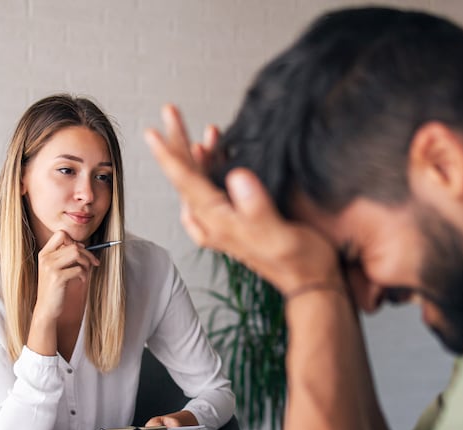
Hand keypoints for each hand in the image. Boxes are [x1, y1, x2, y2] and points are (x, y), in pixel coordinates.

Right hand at [33, 230, 99, 320]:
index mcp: (44, 253)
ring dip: (87, 263)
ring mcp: (50, 267)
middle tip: (93, 263)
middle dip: (88, 254)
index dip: (74, 240)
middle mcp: (46, 258)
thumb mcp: (55, 269)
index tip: (81, 251)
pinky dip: (84, 275)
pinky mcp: (57, 277)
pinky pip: (79, 269)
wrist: (46, 308)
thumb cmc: (54, 288)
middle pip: (74, 245)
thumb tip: (83, 246)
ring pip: (77, 254)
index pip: (61, 234)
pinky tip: (81, 281)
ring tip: (85, 273)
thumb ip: (64, 256)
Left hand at [144, 104, 341, 294]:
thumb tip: (237, 176)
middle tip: (170, 111)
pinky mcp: (234, 219)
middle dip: (178, 142)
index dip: (169, 155)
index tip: (152, 131)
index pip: (186, 183)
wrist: (310, 284)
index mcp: (219, 222)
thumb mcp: (279, 235)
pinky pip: (212, 187)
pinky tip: (216, 150)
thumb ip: (257, 208)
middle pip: (186, 177)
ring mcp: (222, 221)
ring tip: (202, 127)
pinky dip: (212, 164)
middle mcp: (214, 222)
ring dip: (196, 151)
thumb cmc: (299, 262)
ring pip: (198, 180)